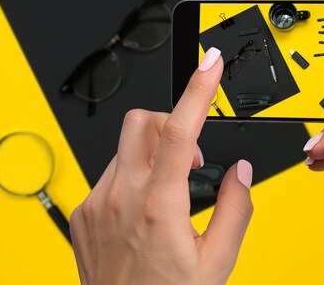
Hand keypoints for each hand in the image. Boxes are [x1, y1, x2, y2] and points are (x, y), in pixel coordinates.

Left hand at [70, 48, 252, 284]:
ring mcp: (96, 204)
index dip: (199, 88)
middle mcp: (121, 198)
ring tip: (167, 191)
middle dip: (170, 121)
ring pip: (125, 147)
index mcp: (161, 206)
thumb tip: (242, 171)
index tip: (210, 62)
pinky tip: (142, 208)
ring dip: (153, 154)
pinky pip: (109, 173)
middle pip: (142, 121)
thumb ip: (236, 208)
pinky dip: (132, 176)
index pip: (183, 130)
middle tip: (189, 154)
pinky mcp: (81, 213)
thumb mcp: (218, 260)